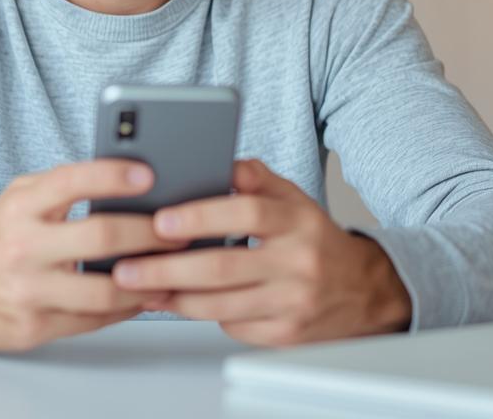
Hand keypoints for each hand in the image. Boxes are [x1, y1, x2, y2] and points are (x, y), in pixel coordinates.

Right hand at [0, 159, 180, 351]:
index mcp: (21, 206)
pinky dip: (127, 308)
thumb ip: (63, 187)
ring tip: (172, 269)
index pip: (71, 181)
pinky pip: (95, 321)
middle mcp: (22, 247)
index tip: (148, 173)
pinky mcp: (34, 326)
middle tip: (179, 230)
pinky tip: (145, 295)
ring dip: (148, 281)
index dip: (112, 175)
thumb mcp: (19, 198)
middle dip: (150, 233)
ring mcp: (28, 291)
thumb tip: (127, 177)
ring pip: (105, 291)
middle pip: (100, 237)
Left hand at [112, 159, 411, 346]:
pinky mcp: (286, 334)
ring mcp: (293, 303)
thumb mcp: (293, 199)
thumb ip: (256, 177)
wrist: (365, 290)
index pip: (246, 213)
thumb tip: (218, 159)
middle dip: (167, 269)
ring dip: (173, 297)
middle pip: (223, 267)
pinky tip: (175, 302)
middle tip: (128, 265)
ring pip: (220, 304)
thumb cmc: (314, 239)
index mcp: (297, 221)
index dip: (201, 216)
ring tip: (138, 285)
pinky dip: (201, 314)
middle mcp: (298, 263)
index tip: (161, 221)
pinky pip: (232, 325)